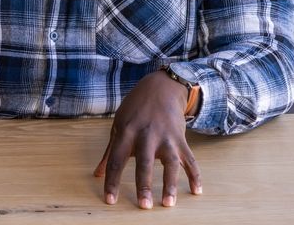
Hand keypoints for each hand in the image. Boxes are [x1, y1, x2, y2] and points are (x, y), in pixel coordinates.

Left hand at [93, 71, 201, 208]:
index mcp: (126, 131)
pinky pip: (190, 159)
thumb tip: (97, 174)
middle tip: (144, 205)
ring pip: (169, 163)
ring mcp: (166, 136)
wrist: (161, 87)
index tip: (110, 200)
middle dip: (144, 184)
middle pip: (144, 162)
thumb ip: (110, 151)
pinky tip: (197, 191)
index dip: (112, 181)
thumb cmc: (136, 108)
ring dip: (170, 183)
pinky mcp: (180, 138)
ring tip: (168, 203)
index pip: (117, 160)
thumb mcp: (119, 124)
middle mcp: (146, 134)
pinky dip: (195, 175)